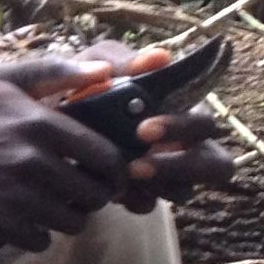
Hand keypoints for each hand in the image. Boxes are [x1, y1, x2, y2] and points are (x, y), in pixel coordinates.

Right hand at [0, 57, 129, 250]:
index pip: (106, 157)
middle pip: (95, 195)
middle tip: (80, 190)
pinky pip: (42, 241)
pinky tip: (24, 217)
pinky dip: (37, 233)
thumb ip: (54, 72)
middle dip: (94, 195)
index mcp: (40, 124)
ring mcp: (17, 198)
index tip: (106, 171)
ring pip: (73, 222)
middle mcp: (33, 162)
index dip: (114, 169)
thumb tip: (103, 70)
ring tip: (51, 204)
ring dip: (68, 216)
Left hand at [56, 43, 237, 211]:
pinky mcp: (143, 195)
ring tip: (120, 178)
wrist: (47, 119)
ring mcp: (168, 174)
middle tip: (135, 164)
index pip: (207, 125)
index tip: (143, 129)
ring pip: (185, 192)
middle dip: (179, 166)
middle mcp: (184, 144)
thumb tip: (160, 57)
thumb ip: (122, 58)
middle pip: (215, 165)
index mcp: (181, 110)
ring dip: (156, 186)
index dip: (184, 129)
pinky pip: (150, 206)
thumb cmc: (84, 84)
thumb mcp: (96, 64)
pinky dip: (132, 199)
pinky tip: (110, 189)